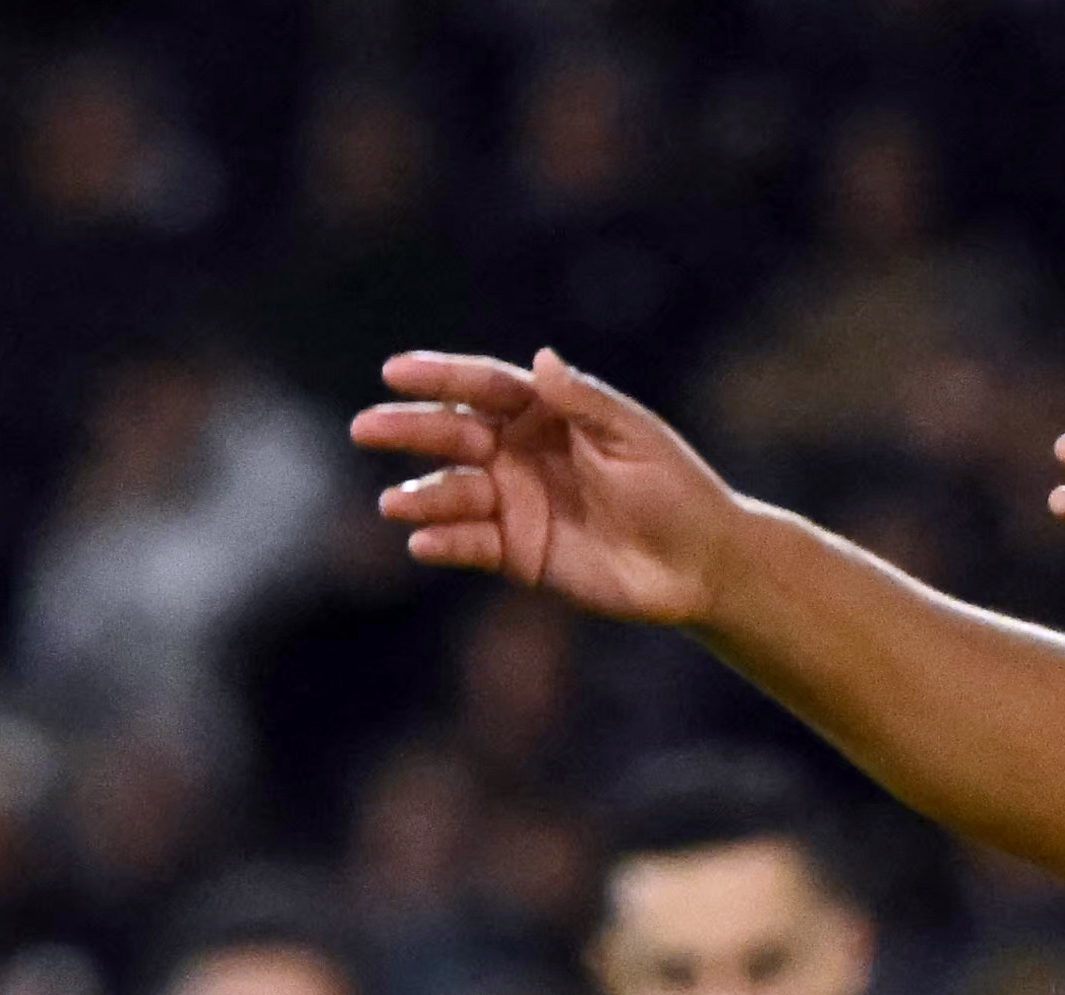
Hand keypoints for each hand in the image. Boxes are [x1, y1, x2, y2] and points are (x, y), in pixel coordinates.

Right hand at [356, 350, 747, 626]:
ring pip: (454, 493)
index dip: (440, 377)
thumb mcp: (632, 437)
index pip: (483, 386)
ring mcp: (515, 504)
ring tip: (395, 503)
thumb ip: (582, 402)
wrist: (698, 563)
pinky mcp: (518, 554)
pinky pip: (471, 545)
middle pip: (453, 435)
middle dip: (409, 430)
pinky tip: (423, 541)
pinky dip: (446, 543)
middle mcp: (521, 454)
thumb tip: (539, 360)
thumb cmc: (673, 488)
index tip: (395, 371)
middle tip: (365, 427)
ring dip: (422, 496)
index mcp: (546, 413)